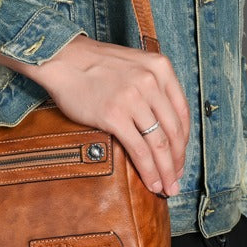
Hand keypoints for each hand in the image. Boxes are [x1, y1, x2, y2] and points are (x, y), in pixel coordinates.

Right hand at [31, 34, 190, 195]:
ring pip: (159, 143)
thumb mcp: (134, 65)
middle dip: (177, 161)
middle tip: (175, 180)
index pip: (182, 112)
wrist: (62, 59)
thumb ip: (152, 86)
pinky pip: (139, 149)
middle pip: (173, 131)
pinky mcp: (114, 115)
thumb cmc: (94, 64)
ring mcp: (133, 98)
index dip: (184, 141)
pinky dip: (148, 170)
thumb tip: (163, 124)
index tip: (180, 157)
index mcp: (160, 68)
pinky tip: (150, 181)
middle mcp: (151, 81)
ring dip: (165, 170)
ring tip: (167, 187)